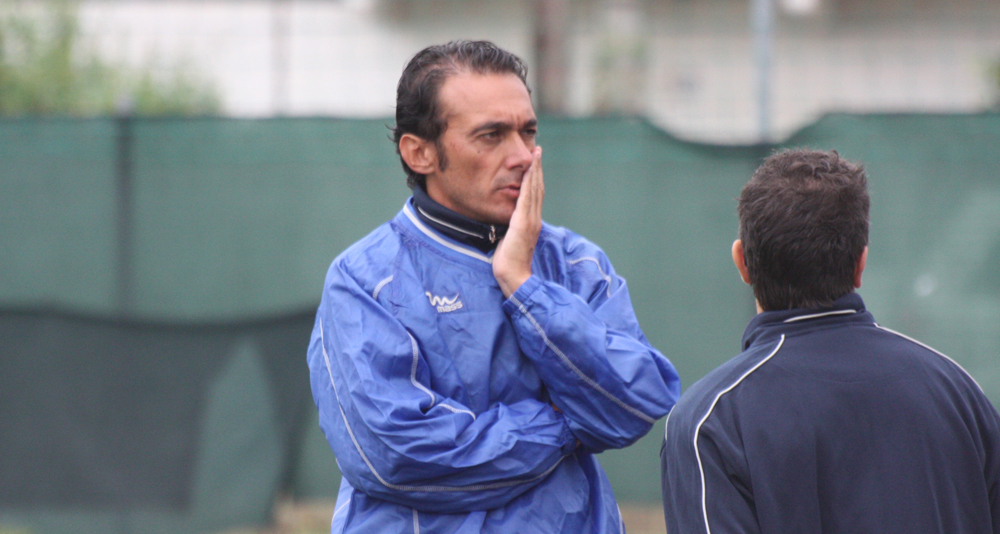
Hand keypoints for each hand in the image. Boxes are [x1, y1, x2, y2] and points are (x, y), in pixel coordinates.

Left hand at [494, 146, 543, 297]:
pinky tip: (529, 170)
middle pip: (537, 188)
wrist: (514, 277)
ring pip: (535, 189)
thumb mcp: (508, 240)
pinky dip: (529, 182)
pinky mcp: (523, 223)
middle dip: (537, 168)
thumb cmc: (508, 263)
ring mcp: (530, 221)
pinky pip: (527, 198)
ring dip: (535, 170)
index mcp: (530, 223)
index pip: (534, 195)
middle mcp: (534, 219)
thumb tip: (504, 221)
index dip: (534, 178)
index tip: (534, 163)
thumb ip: (509, 229)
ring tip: (536, 153)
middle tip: (537, 150)